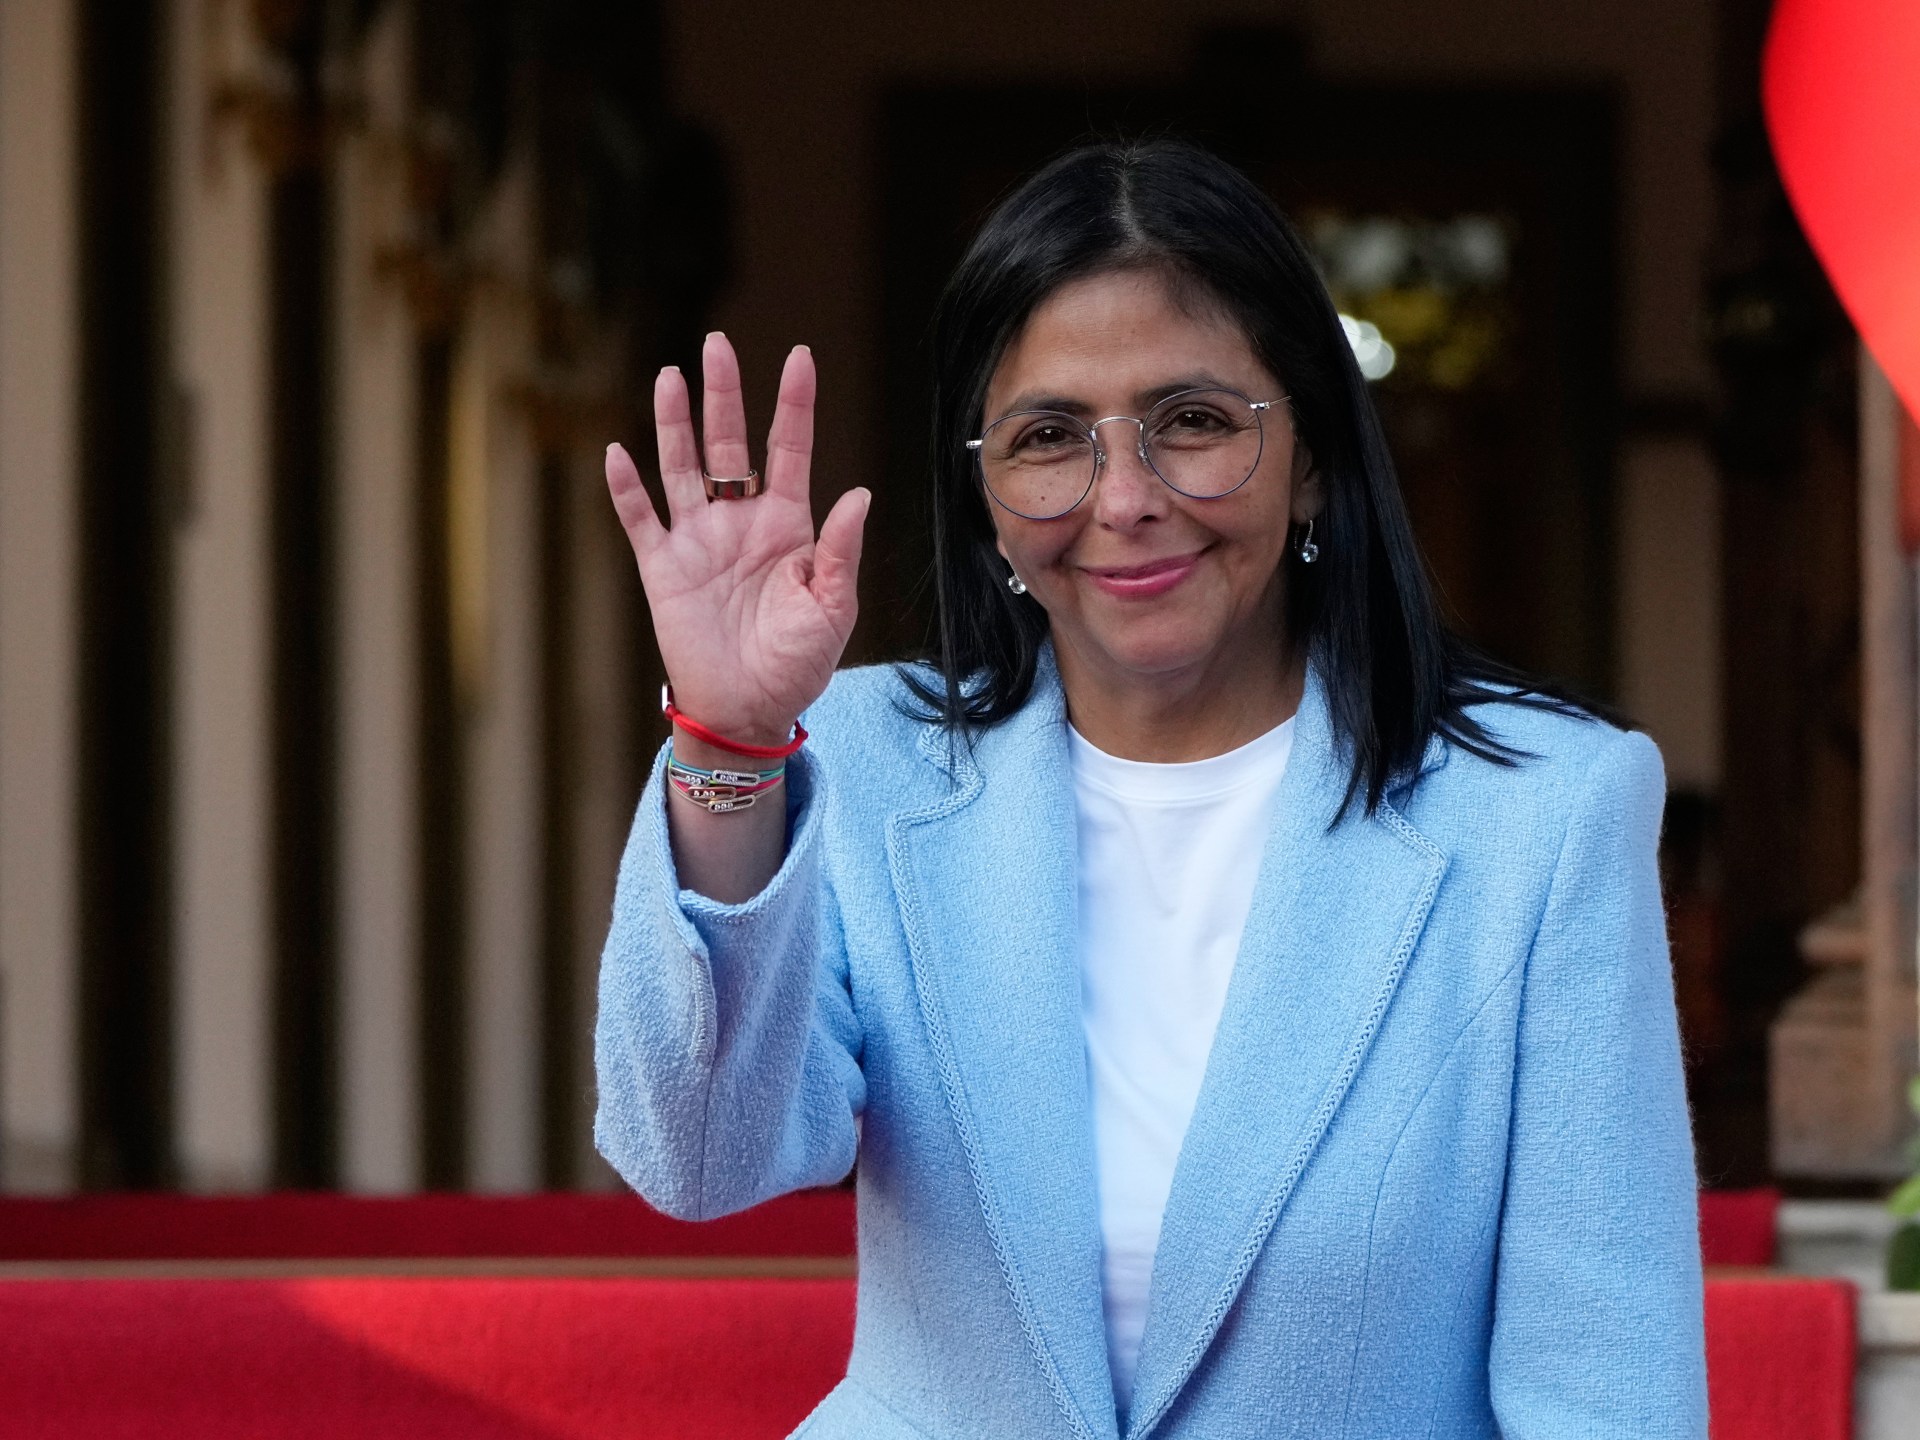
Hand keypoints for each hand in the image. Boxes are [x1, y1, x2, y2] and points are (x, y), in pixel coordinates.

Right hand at [607, 333, 868, 745]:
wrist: (749, 712)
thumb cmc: (798, 664)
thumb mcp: (832, 608)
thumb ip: (839, 551)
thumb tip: (857, 494)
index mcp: (787, 525)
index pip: (790, 449)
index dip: (794, 403)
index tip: (799, 356)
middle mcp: (740, 522)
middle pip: (729, 443)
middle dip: (724, 394)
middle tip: (717, 344)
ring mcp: (698, 541)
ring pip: (681, 467)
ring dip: (674, 423)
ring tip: (669, 376)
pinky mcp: (663, 569)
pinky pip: (641, 519)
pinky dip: (627, 488)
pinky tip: (617, 452)